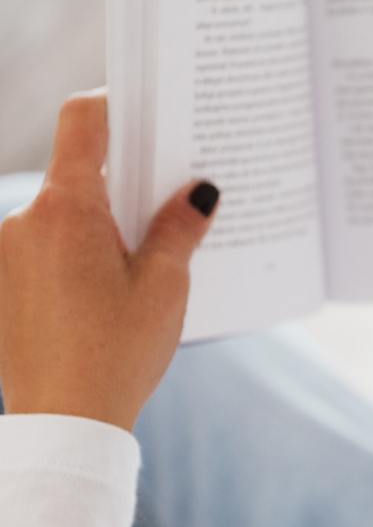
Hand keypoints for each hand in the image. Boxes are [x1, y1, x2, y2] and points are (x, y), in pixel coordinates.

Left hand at [0, 91, 217, 431]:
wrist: (63, 423)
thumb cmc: (117, 352)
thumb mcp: (164, 285)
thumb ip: (178, 227)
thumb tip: (198, 190)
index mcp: (67, 209)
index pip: (82, 123)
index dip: (113, 104)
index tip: (144, 107)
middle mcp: (24, 221)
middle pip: (77, 173)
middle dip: (123, 183)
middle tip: (169, 200)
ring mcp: (5, 254)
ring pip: (62, 216)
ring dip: (99, 226)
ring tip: (142, 264)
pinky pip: (43, 250)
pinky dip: (76, 256)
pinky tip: (107, 294)